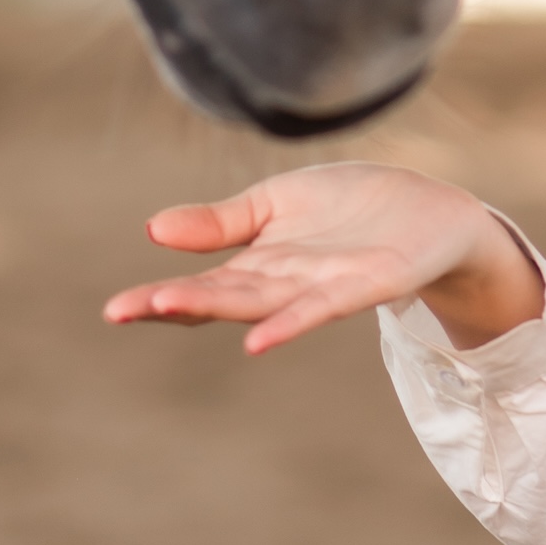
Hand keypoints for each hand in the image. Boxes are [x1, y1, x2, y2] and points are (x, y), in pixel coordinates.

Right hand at [103, 160, 544, 359]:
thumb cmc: (350, 209)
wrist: (430, 209)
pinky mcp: (368, 282)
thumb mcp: (276, 204)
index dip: (159, 297)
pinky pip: (324, 306)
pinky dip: (290, 322)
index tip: (115, 308)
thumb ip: (221, 223)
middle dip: (172, 303)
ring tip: (166, 305)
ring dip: (216, 307)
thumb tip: (153, 229)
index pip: (202, 287)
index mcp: (260, 265)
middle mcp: (286, 285)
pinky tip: (258, 340)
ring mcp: (324, 287)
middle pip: (222, 298)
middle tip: (121, 309)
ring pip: (262, 303)